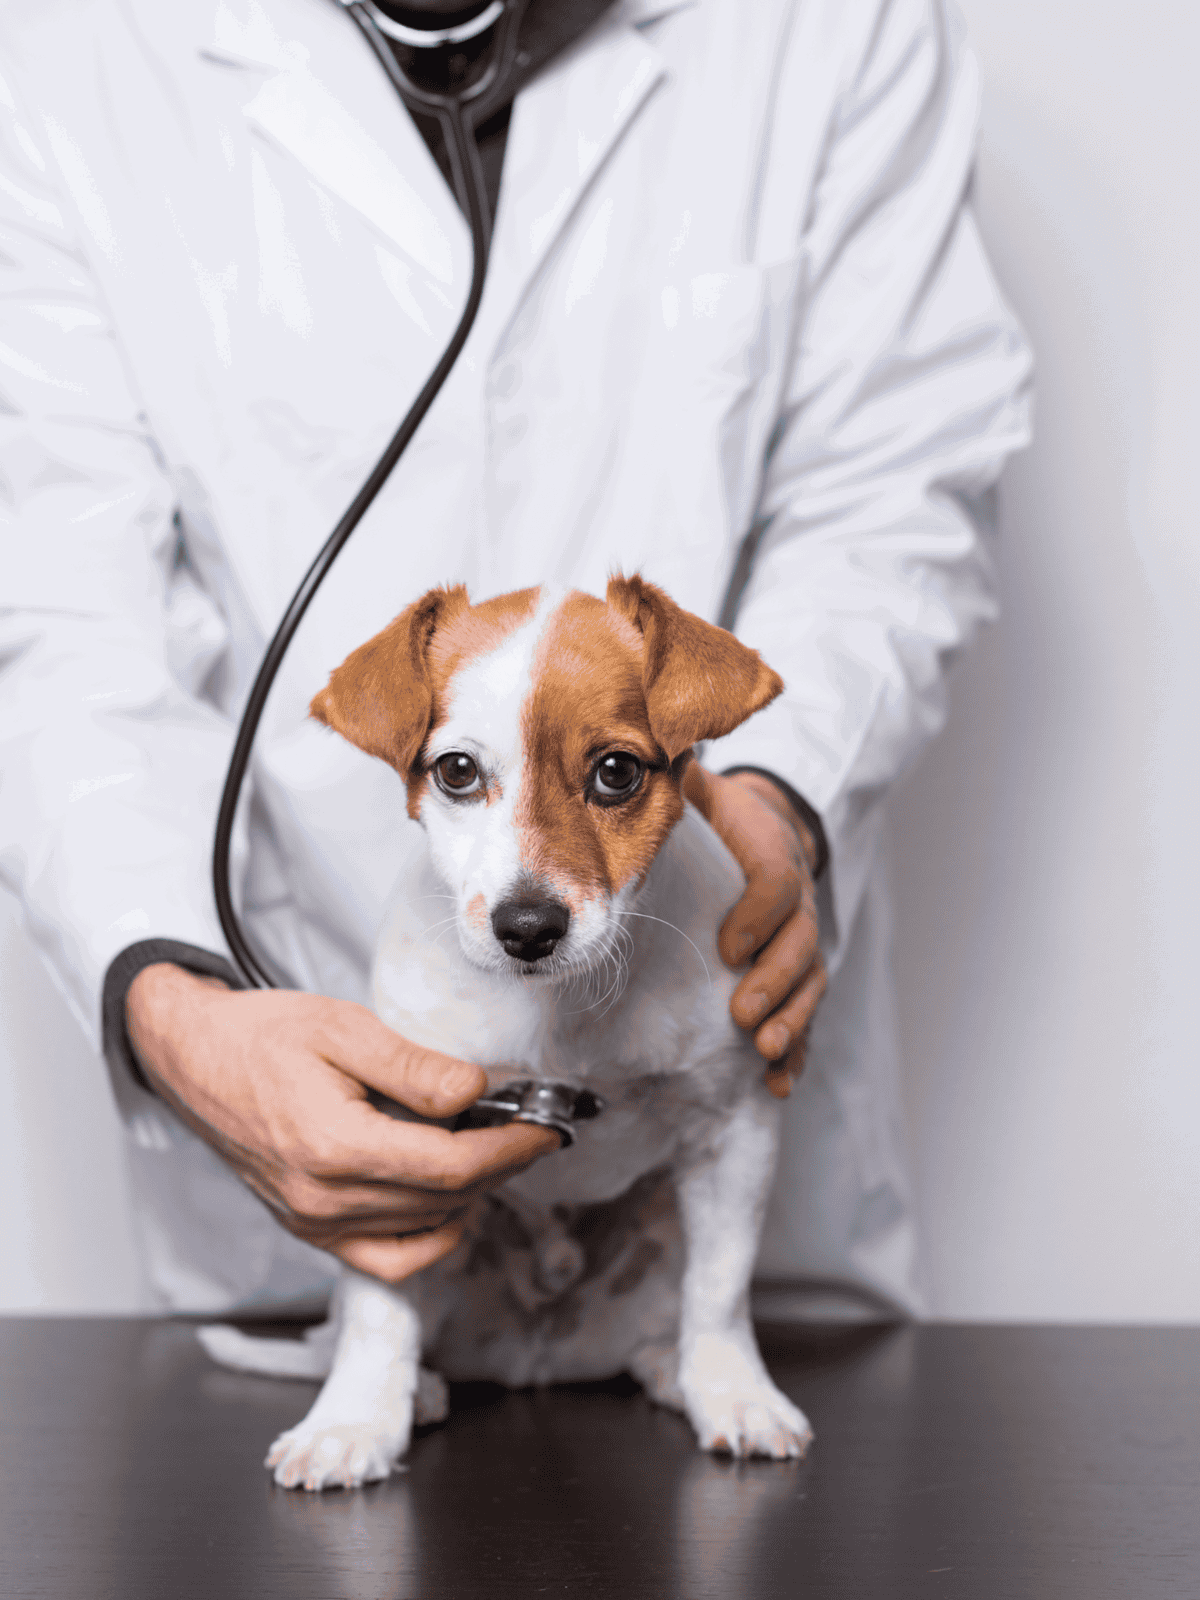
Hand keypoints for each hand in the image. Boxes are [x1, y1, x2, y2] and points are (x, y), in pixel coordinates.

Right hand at [125, 964, 557, 1282]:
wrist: (194, 1059)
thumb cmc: (261, 1037)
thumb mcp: (342, 1029)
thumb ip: (413, 1068)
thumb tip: (475, 1093)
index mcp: (334, 1147)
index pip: (452, 1167)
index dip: (510, 1149)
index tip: (545, 1128)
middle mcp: (323, 1200)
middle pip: (445, 1200)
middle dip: (501, 1166)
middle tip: (529, 1128)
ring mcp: (314, 1223)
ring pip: (423, 1232)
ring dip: (470, 1197)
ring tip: (490, 1150)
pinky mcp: (310, 1230)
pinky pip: (386, 1257)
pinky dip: (429, 1235)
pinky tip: (447, 1197)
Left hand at [681, 764, 826, 1097]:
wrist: (767, 829)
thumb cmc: (723, 818)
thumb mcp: (705, 789)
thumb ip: (681, 777)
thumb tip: (650, 751)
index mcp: (775, 856)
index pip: (779, 885)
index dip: (759, 915)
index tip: (727, 945)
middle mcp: (798, 905)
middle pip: (802, 946)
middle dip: (775, 981)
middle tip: (743, 1013)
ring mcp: (801, 945)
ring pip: (809, 986)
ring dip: (792, 1021)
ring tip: (766, 1051)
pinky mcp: (796, 978)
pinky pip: (804, 1017)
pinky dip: (796, 1052)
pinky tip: (778, 1083)